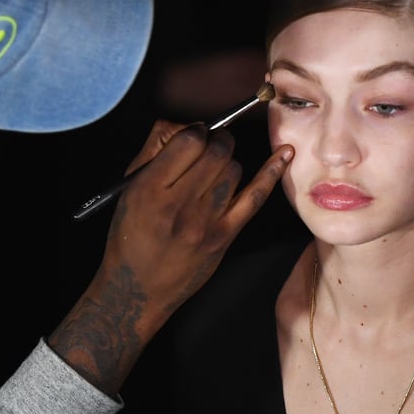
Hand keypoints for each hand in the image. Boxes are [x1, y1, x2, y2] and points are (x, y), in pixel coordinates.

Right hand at [48, 119, 292, 394]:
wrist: (137, 289)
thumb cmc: (129, 236)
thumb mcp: (128, 190)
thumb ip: (154, 150)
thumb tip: (186, 124)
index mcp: (149, 189)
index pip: (189, 139)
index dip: (195, 131)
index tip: (193, 137)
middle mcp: (179, 204)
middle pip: (216, 152)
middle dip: (216, 141)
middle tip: (209, 147)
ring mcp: (206, 222)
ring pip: (234, 169)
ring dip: (228, 161)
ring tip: (214, 170)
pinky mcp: (225, 237)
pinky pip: (255, 197)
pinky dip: (271, 172)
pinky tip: (286, 154)